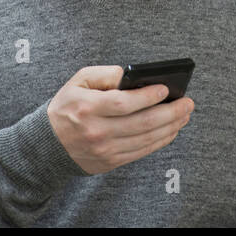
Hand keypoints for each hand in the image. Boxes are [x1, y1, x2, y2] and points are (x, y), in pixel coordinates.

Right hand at [48, 65, 193, 173]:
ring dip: (171, 127)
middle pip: (142, 123)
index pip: (123, 103)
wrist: (48, 144)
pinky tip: (171, 130)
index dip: (148, 97)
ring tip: (185, 115)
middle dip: (171, 113)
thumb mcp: (79, 81)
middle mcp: (96, 131)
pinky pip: (142, 152)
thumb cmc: (68, 106)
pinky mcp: (110, 161)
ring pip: (146, 139)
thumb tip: (132, 76)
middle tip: (188, 103)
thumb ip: (106, 74)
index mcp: (87, 108)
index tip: (166, 89)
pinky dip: (160, 141)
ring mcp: (104, 150)